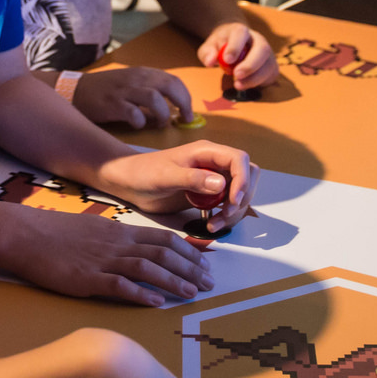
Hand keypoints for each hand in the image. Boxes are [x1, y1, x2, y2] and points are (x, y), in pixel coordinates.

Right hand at [0, 203, 211, 306]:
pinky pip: (119, 285)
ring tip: (192, 292)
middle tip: (209, 283)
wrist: (25, 234)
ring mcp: (103, 261)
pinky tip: (157, 301)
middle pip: (163, 253)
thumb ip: (116, 241)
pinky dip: (141, 293)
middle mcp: (117, 244)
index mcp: (119, 231)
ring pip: (148, 268)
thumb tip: (137, 251)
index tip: (205, 264)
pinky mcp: (87, 278)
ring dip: (174, 280)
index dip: (189, 251)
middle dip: (190, 268)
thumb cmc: (56, 234)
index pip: (164, 239)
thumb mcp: (93, 230)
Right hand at [73, 66, 193, 128]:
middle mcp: (136, 78)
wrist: (76, 90)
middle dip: (183, 103)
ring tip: (161, 124)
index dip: (186, 97)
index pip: (174, 80)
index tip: (188, 112)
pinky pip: (133, 112)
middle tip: (184, 119)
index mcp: (143, 73)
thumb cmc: (106, 90)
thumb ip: (151, 91)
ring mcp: (124, 90)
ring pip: (154, 98)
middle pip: (170, 86)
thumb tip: (173, 108)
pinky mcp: (112, 104)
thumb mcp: (131, 83)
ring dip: (163, 113)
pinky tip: (138, 125)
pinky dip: (140, 121)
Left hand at [96, 141, 256, 231]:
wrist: (129, 182)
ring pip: (240, 193)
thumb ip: (192, 179)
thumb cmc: (144, 172)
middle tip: (224, 215)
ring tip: (214, 225)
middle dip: (242, 198)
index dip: (243, 180)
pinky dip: (225, 217)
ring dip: (235, 211)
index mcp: (207, 152)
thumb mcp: (165, 175)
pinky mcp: (208, 196)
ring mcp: (213, 180)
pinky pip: (228, 205)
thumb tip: (221, 184)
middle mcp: (214, 164)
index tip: (233, 201)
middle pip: (247, 176)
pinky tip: (210, 225)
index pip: (239, 159)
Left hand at [197, 23, 278, 92]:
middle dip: (250, 64)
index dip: (235, 46)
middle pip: (262, 49)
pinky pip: (270, 75)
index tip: (227, 59)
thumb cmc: (222, 47)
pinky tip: (246, 84)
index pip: (240, 34)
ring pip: (268, 64)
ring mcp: (267, 53)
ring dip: (254, 78)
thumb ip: (207, 53)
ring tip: (238, 85)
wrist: (236, 46)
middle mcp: (258, 39)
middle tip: (237, 75)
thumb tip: (210, 61)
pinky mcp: (271, 66)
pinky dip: (259, 83)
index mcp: (241, 31)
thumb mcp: (210, 47)